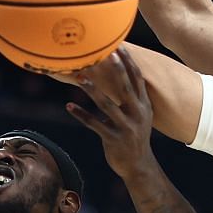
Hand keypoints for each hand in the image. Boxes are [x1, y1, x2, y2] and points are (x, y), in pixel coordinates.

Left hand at [66, 51, 156, 178]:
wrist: (138, 166)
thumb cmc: (134, 136)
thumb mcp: (139, 116)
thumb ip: (131, 99)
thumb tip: (119, 77)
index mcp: (144, 105)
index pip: (137, 79)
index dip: (128, 62)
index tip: (120, 46)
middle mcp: (137, 114)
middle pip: (125, 87)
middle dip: (115, 69)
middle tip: (105, 52)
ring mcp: (126, 127)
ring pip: (106, 105)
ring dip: (92, 90)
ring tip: (80, 77)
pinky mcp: (114, 139)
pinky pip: (94, 124)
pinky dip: (80, 114)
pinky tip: (68, 106)